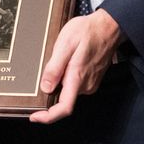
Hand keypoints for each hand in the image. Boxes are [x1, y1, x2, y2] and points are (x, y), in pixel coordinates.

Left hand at [29, 9, 123, 123]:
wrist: (109, 26)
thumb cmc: (88, 32)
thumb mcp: (66, 44)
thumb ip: (55, 68)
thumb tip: (46, 88)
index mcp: (78, 78)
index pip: (64, 108)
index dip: (48, 117)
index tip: (34, 117)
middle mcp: (86, 86)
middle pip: (63, 99)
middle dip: (51, 91)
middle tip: (45, 70)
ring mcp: (90, 84)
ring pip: (68, 91)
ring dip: (59, 81)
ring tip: (60, 59)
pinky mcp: (91, 80)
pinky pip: (75, 85)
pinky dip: (66, 78)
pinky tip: (67, 62)